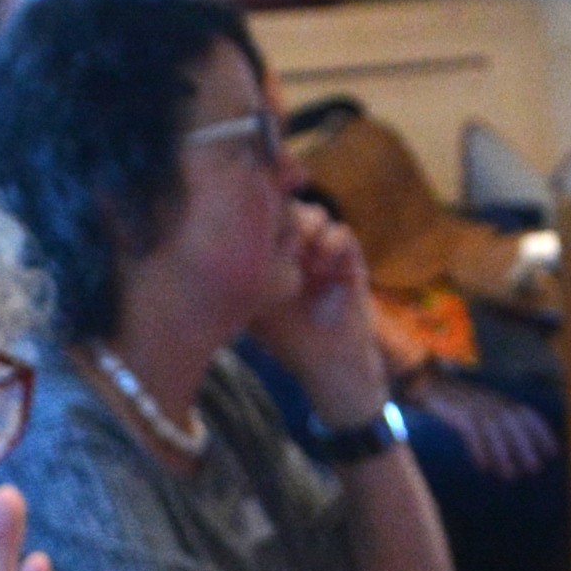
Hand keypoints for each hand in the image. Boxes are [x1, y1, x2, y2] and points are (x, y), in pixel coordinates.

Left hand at [254, 209, 394, 421]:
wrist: (329, 364)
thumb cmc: (288, 340)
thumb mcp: (255, 306)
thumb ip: (244, 274)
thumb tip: (220, 242)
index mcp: (273, 254)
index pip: (264, 215)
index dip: (261, 215)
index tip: (258, 238)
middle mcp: (299, 247)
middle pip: (290, 205)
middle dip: (286, 220)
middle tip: (283, 245)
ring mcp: (324, 252)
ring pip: (316, 213)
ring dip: (308, 230)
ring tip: (303, 259)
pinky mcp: (350, 260)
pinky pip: (342, 233)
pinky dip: (331, 244)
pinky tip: (321, 270)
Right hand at [411, 373, 555, 476]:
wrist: (435, 387)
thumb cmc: (468, 404)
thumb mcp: (491, 407)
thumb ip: (508, 422)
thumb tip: (527, 449)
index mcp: (505, 402)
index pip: (530, 416)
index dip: (543, 434)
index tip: (554, 453)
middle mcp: (494, 403)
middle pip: (514, 425)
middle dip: (526, 447)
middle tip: (534, 469)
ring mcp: (477, 407)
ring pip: (494, 433)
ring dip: (503, 455)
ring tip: (510, 476)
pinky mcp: (460, 414)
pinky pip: (472, 434)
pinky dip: (479, 451)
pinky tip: (483, 468)